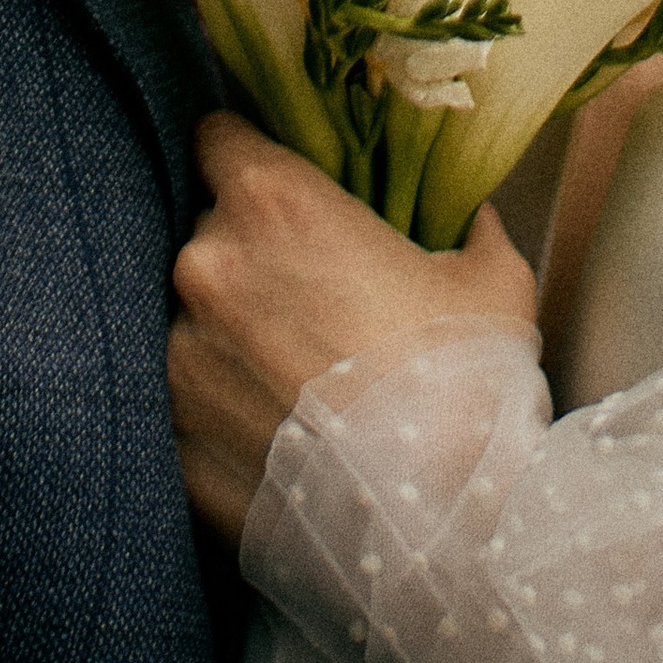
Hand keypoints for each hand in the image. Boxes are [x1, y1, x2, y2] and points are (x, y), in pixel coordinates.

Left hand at [170, 111, 540, 541]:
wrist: (439, 524)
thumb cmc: (466, 382)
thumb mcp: (490, 280)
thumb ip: (469, 231)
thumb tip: (475, 222)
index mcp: (273, 201)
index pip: (217, 138)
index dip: (246, 158)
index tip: (275, 192)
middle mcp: (207, 265)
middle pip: (207, 232)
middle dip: (249, 258)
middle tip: (307, 301)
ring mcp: (178, 356)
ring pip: (191, 321)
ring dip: (229, 338)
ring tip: (294, 381)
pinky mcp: (171, 439)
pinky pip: (186, 401)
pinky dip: (220, 409)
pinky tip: (275, 433)